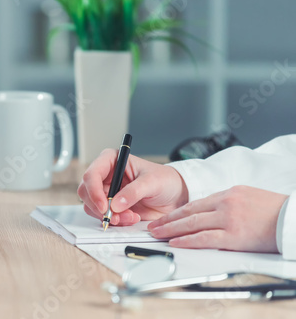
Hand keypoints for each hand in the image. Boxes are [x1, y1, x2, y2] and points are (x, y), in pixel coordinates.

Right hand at [78, 149, 188, 225]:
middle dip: (99, 207)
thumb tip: (115, 204)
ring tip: (130, 217)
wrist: (175, 196)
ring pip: (92, 206)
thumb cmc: (165, 180)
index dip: (94, 191)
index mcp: (112, 160)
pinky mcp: (111, 206)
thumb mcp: (152, 182)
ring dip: (109, 216)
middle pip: (86, 192)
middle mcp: (105, 176)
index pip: (92, 174)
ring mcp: (107, 192)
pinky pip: (103, 216)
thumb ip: (134, 192)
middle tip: (115, 216)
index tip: (104, 206)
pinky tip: (131, 218)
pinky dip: (115, 221)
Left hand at [148, 186, 287, 252]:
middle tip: (152, 226)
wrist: (293, 218)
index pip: (194, 203)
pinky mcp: (234, 235)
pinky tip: (175, 242)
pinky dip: (187, 240)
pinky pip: (204, 238)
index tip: (164, 217)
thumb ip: (226, 203)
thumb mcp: (247, 196)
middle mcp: (224, 203)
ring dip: (171, 229)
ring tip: (157, 234)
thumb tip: (209, 212)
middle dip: (167, 220)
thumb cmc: (273, 210)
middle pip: (188, 212)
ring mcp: (228, 219)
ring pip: (192, 224)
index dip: (176, 212)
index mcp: (227, 193)